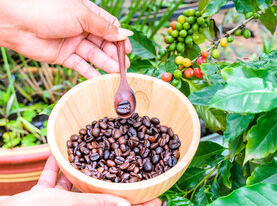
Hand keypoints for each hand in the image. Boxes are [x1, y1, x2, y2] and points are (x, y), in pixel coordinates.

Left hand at [0, 0, 132, 78]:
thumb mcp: (83, 16)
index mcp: (87, 13)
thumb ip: (105, 28)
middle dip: (115, 54)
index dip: (120, 38)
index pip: (110, 26)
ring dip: (106, 64)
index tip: (127, 49)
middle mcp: (82, 28)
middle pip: (104, 43)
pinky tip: (100, 78)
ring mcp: (73, 43)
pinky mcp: (65, 56)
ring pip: (94, 55)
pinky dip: (90, 72)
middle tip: (125, 66)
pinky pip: (81, 65)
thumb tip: (126, 34)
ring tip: (117, 73)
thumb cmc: (50, 12)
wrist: (18, 24)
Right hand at [0, 156, 161, 205]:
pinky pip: (55, 175)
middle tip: (134, 167)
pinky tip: (64, 149)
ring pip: (78, 180)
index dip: (139, 204)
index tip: (159, 199)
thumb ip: (97, 202)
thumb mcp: (69, 204)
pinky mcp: (44, 192)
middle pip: (102, 191)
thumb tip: (126, 205)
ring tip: (99, 151)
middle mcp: (75, 205)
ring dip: (85, 167)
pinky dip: (59, 164)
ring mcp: (60, 199)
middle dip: (116, 180)